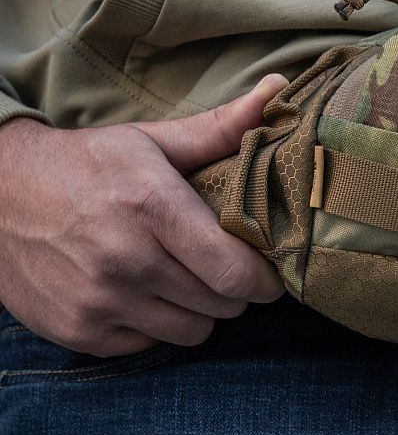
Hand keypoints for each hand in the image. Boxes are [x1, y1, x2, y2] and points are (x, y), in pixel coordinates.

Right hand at [0, 75, 288, 355]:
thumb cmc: (84, 165)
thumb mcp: (151, 141)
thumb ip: (221, 127)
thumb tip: (280, 89)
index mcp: (152, 207)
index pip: (236, 272)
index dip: (265, 279)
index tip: (269, 271)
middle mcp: (126, 259)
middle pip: (222, 304)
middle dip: (234, 289)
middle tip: (222, 266)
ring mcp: (100, 300)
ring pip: (193, 331)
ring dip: (198, 310)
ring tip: (183, 278)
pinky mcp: (80, 331)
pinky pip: (149, 345)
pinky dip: (155, 325)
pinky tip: (142, 293)